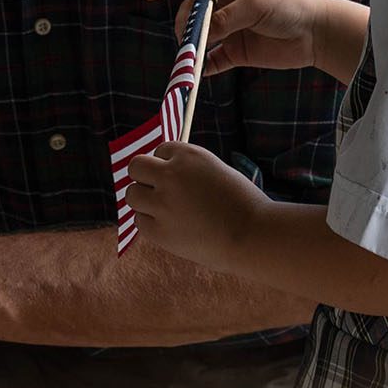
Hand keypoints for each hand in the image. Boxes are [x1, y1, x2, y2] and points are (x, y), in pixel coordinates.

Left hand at [124, 142, 268, 275]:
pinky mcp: (159, 230)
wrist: (254, 236)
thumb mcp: (216, 172)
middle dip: (145, 177)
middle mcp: (171, 174)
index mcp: (189, 155)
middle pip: (136, 167)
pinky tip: (171, 229)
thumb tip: (165, 174)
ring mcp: (162, 202)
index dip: (168, 165)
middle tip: (160, 192)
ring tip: (165, 212)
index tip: (178, 179)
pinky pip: (140, 222)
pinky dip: (151, 224)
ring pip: (132, 194)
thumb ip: (190, 171)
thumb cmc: (244, 205)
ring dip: (144, 201)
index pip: (160, 150)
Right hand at [144, 0, 327, 75]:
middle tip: (191, 39)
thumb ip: (226, 18)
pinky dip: (202, 68)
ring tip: (190, 60)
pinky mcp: (236, 51)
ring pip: (198, 37)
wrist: (318, 33)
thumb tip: (201, 34)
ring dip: (191, 47)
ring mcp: (229, 28)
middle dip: (185, 24)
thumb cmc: (290, 5)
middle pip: (190, 11)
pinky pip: (211, 61)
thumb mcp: (256, 5)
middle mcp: (224, 3)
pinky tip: (197, 74)